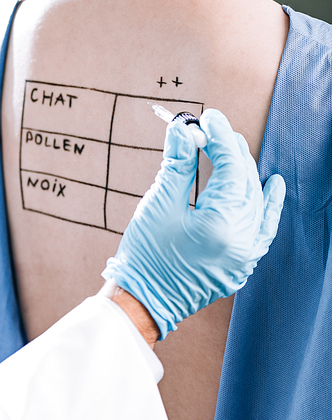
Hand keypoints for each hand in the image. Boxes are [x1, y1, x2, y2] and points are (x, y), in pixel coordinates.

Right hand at [102, 109, 285, 339]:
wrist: (143, 302)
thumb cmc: (146, 255)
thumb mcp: (159, 204)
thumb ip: (178, 164)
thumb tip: (184, 130)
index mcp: (222, 223)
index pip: (231, 166)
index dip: (220, 137)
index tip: (208, 117)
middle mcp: (243, 239)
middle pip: (246, 180)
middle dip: (229, 150)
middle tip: (208, 130)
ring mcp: (247, 254)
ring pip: (255, 199)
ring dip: (243, 172)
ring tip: (230, 148)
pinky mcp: (243, 263)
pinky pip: (265, 227)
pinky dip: (269, 204)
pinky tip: (275, 183)